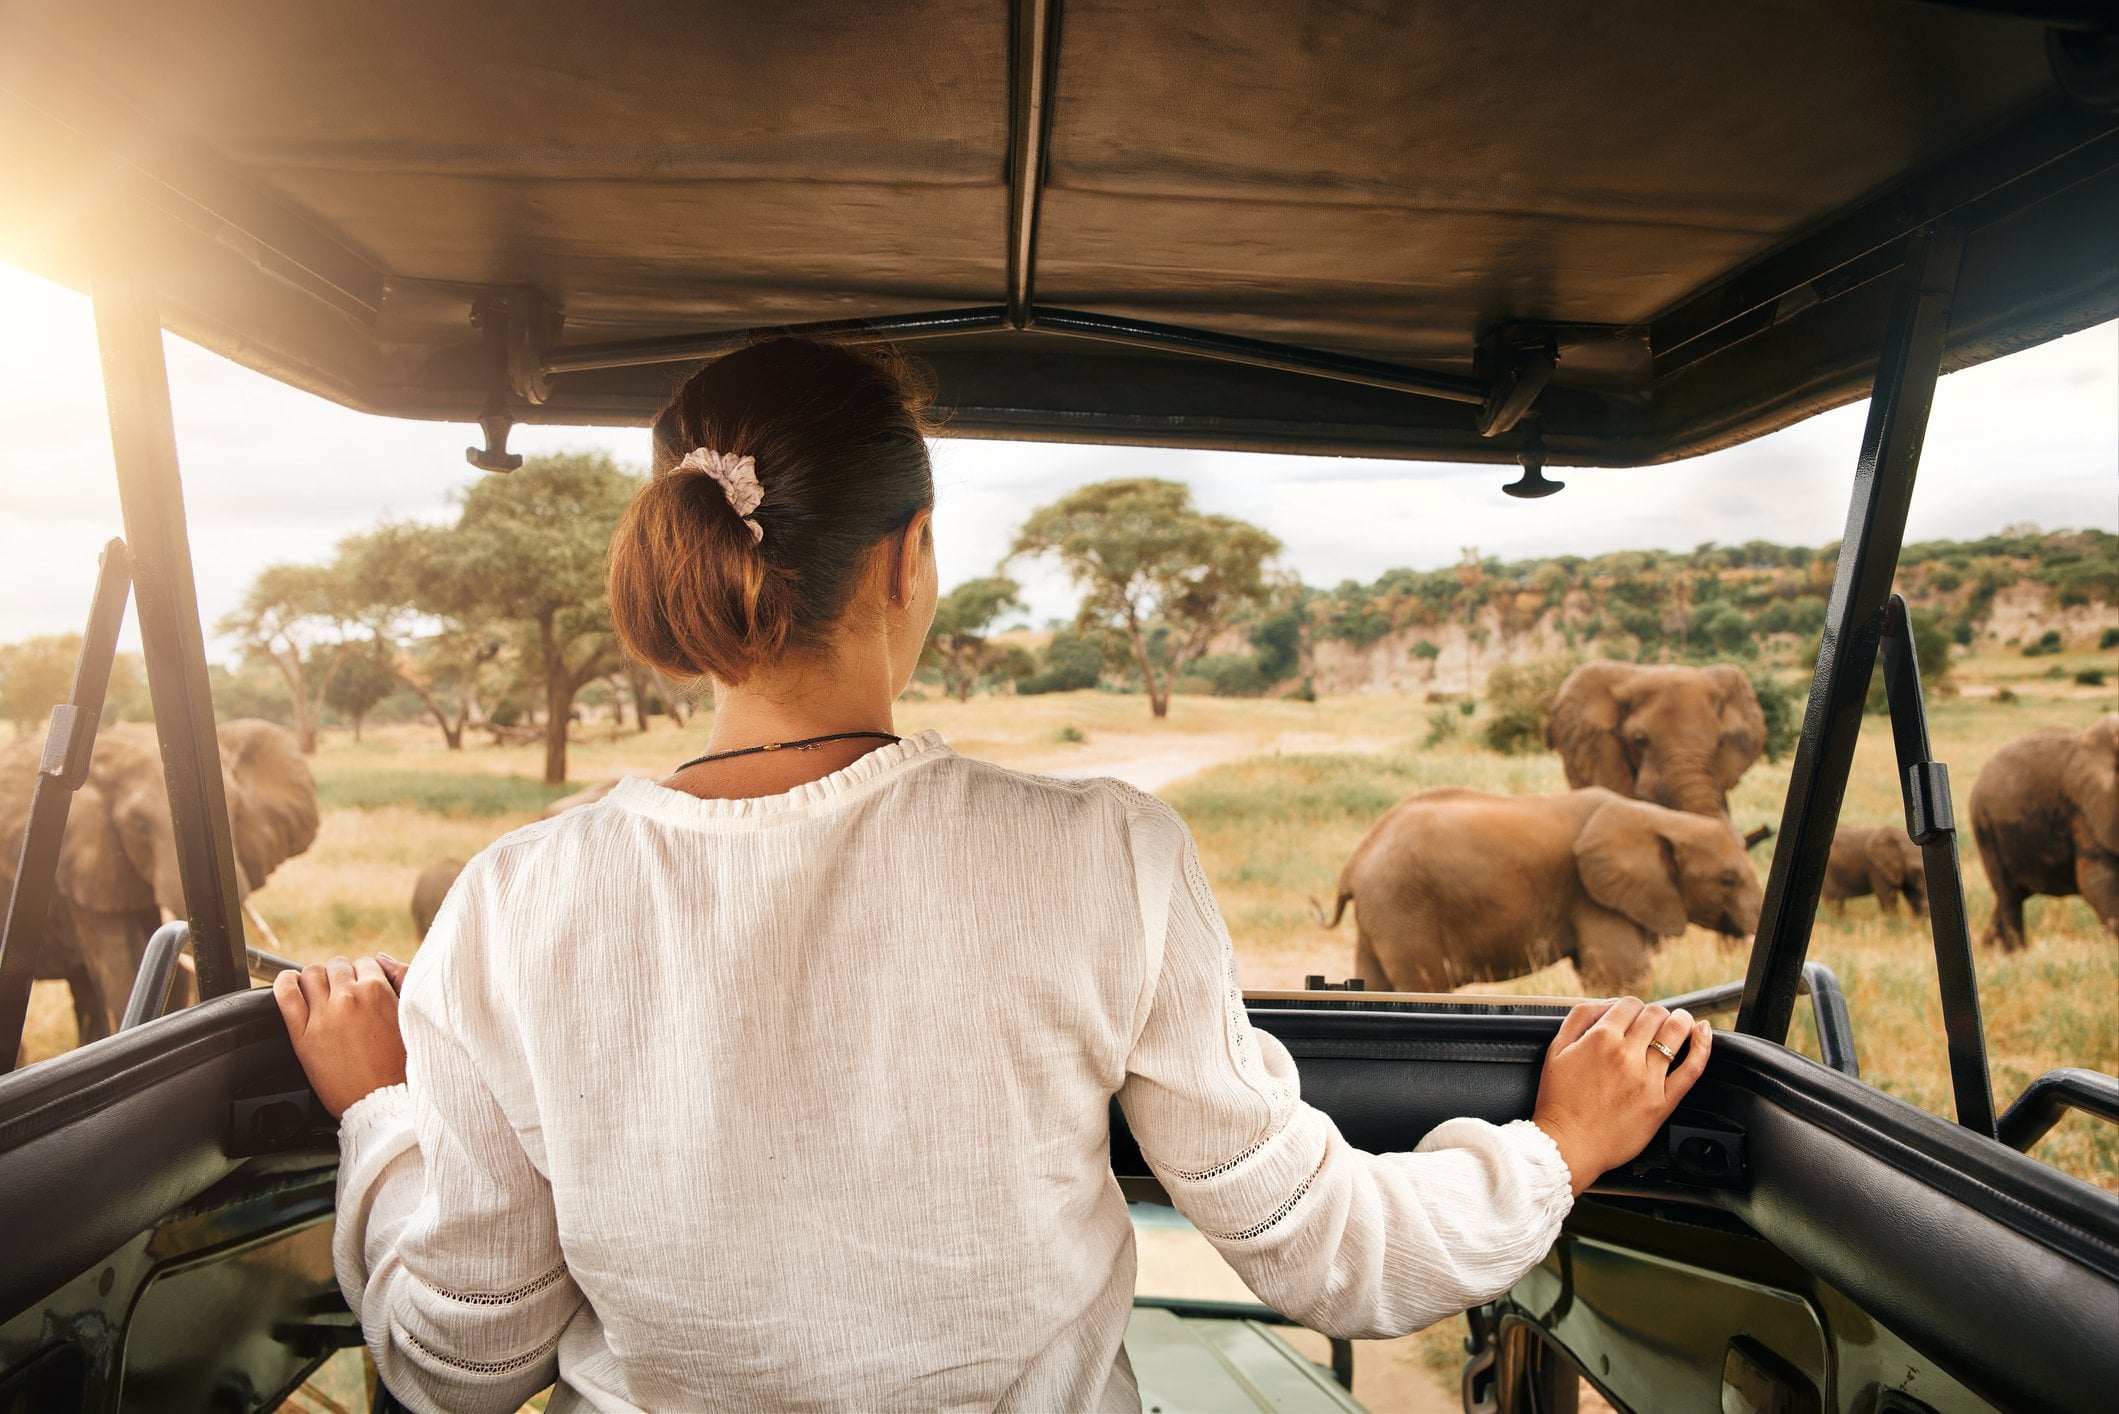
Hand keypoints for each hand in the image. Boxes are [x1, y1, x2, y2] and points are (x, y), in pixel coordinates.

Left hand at [273, 953, 410, 1118]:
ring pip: (311, 974)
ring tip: (320, 993)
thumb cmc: (402, 1064)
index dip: (363, 975)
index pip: (365, 963)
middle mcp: (349, 997)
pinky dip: (284, 983)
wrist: (383, 1102)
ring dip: (316, 979)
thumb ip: (401, 979)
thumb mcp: (410, 1016)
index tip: (362, 987)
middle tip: (343, 994)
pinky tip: (289, 984)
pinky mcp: (303, 1034)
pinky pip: (285, 995)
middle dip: (340, 976)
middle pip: (337, 966)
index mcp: (378, 991)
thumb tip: (381, 958)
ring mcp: (324, 1014)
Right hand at [1531, 997, 1711, 1194]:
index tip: (1632, 1016)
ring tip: (1682, 1021)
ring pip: (1675, 1033)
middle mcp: (1627, 1053)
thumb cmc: (1559, 1101)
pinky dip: (1702, 1046)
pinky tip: (1704, 1033)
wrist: (1568, 1144)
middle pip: (1655, 1014)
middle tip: (1654, 1021)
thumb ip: (1580, 1019)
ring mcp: (1647, 1077)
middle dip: (1656, 1013)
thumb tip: (1607, 1004)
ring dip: (1681, 1021)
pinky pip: (1691, 1069)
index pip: (1629, 1004)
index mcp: (1601, 1038)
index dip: (1632, 1007)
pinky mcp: (1662, 1101)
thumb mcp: (1556, 1050)